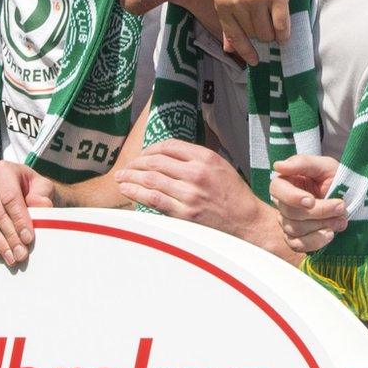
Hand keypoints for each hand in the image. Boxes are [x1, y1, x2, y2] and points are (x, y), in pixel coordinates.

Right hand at [0, 161, 53, 264]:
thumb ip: (43, 194)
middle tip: (21, 254)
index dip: (19, 220)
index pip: (10, 198)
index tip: (28, 238)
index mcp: (3, 169)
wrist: (20, 190)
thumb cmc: (33, 188)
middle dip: (10, 236)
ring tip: (12, 257)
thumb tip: (39, 205)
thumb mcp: (44, 187)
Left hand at [117, 140, 275, 244]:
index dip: (150, 149)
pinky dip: (136, 192)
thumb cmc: (233, 194)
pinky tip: (126, 190)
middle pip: (156, 161)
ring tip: (120, 177)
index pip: (169, 146)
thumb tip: (166, 155)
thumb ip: (195, 158)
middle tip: (126, 166)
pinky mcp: (184, 213)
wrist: (247, 221)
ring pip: (151, 179)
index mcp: (206, 158)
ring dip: (130, 177)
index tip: (142, 155)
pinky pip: (153, 199)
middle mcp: (197, 173)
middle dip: (136, 163)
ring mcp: (189, 194)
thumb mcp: (220, 166)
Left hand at [214, 0, 296, 66]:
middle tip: (268, 23)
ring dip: (274, 34)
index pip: (233, 34)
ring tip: (276, 22)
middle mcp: (236, 0)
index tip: (254, 60)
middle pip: (253, 35)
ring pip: (267, 33)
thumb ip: (228, 15)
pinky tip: (286, 32)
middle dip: (262, 34)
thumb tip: (229, 48)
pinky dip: (285, 33)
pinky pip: (282, 26)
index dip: (244, 50)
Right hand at [269, 155, 349, 252]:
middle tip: (340, 206)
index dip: (292, 197)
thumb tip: (278, 166)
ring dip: (321, 225)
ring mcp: (287, 222)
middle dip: (319, 212)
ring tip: (341, 219)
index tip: (311, 200)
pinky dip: (315, 241)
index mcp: (287, 181)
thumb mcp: (326, 166)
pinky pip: (297, 245)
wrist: (352, 200)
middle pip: (289, 212)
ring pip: (294, 229)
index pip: (277, 189)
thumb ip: (303, 163)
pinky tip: (330, 234)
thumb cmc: (336, 179)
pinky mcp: (295, 238)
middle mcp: (283, 202)